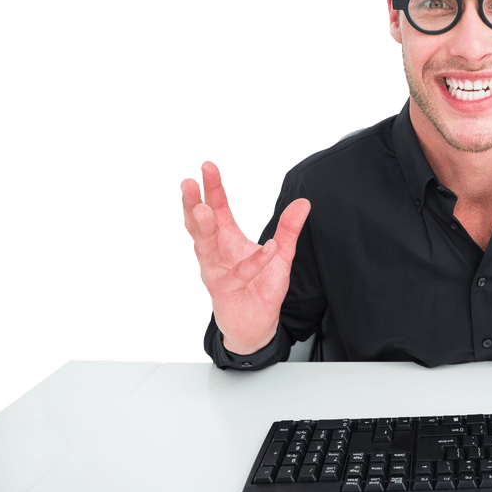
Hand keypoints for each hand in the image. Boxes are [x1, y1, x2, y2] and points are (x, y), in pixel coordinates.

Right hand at [180, 160, 310, 354]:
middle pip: (200, 225)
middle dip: (193, 203)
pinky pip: (240, 274)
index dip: (213, 188)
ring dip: (204, 229)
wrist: (255, 326)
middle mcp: (216, 254)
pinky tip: (267, 247)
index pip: (217, 209)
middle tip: (187, 183)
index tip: (207, 166)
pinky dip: (255, 261)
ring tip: (204, 210)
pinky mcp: (227, 292)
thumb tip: (304, 202)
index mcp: (226, 239)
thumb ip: (289, 230)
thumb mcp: (281, 255)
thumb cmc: (261, 288)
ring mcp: (217, 273)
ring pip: (205, 248)